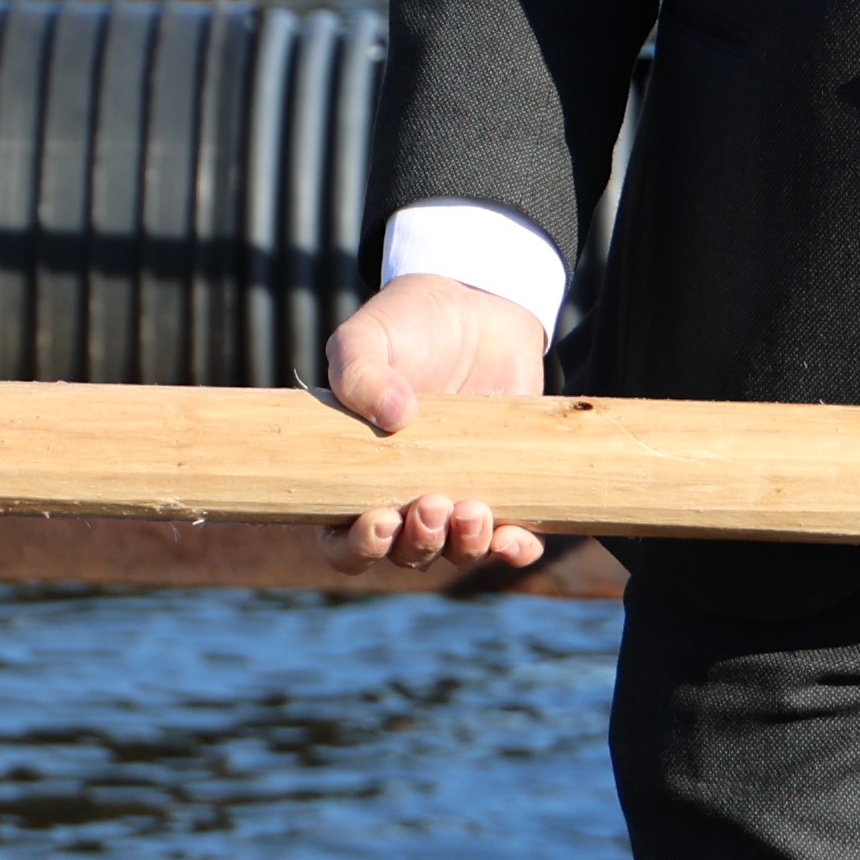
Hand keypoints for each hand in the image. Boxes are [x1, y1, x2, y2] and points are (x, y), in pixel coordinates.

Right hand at [323, 274, 557, 572]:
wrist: (476, 304)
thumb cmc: (406, 325)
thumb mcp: (366, 338)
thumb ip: (358, 372)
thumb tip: (394, 415)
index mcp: (354, 476)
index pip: (343, 542)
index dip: (358, 547)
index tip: (379, 520)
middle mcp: (403, 496)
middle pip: (404, 554)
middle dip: (418, 543)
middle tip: (432, 503)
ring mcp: (456, 493)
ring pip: (456, 553)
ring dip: (463, 546)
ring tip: (472, 510)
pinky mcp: (506, 486)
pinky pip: (512, 540)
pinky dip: (514, 550)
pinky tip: (516, 539)